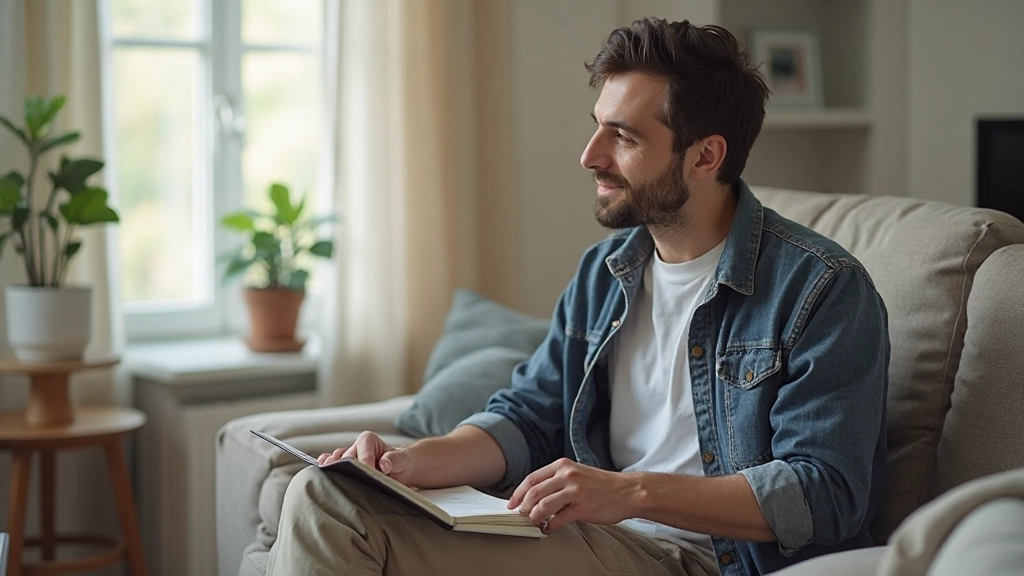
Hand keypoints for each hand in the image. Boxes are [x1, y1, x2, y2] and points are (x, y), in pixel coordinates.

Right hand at [318, 431, 415, 485]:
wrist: (397, 469)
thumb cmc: (399, 462)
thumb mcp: (401, 459)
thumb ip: (394, 459)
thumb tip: (384, 465)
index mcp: (368, 440)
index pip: (363, 450)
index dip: (365, 462)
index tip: (369, 471)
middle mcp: (355, 446)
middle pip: (347, 457)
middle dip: (348, 467)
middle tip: (349, 477)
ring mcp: (347, 457)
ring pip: (337, 460)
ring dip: (332, 466)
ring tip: (327, 470)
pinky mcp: (343, 467)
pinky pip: (332, 464)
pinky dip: (326, 466)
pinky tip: (321, 468)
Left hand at [507, 458, 637, 532]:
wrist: (628, 491)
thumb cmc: (603, 485)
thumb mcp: (578, 473)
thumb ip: (558, 480)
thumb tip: (536, 496)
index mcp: (563, 465)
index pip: (532, 478)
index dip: (518, 492)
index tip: (512, 503)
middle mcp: (567, 475)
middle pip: (534, 492)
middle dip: (523, 506)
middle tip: (520, 516)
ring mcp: (575, 491)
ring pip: (543, 505)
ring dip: (534, 517)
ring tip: (534, 523)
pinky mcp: (582, 507)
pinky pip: (558, 519)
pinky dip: (549, 526)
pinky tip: (549, 529)